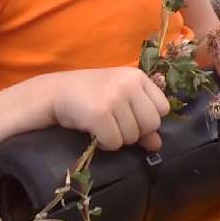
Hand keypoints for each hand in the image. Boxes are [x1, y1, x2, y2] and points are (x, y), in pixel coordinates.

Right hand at [50, 67, 170, 151]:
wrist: (56, 92)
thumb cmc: (91, 95)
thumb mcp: (120, 100)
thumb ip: (141, 118)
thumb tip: (157, 144)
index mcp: (137, 76)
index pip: (163, 108)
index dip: (148, 118)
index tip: (130, 116)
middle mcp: (129, 83)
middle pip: (152, 124)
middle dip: (135, 131)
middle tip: (115, 124)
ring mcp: (114, 97)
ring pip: (133, 136)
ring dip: (118, 138)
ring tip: (102, 126)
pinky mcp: (100, 113)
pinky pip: (115, 143)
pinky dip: (104, 143)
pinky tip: (94, 132)